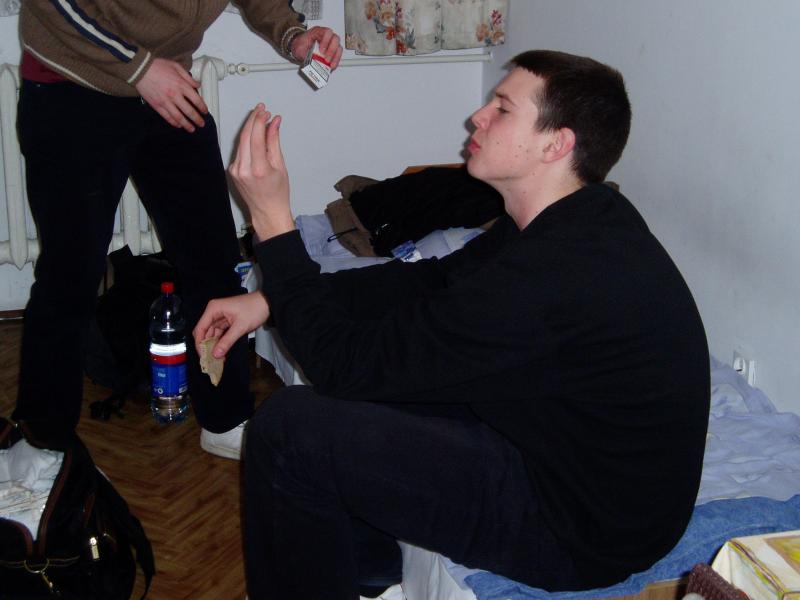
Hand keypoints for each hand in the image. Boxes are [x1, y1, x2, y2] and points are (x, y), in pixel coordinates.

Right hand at [135, 58, 207, 131]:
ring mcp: (165, 102)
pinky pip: (167, 117)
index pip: (196, 100)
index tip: (205, 111)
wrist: (140, 69)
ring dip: (187, 125)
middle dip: (197, 119)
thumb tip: (197, 84)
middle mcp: (175, 95)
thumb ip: (188, 77)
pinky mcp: (157, 105)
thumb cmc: (157, 66)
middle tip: (201, 124)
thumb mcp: (176, 66)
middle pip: (189, 111)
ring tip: (192, 129)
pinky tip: (178, 125)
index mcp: (181, 85)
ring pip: (179, 117)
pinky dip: (174, 123)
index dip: (202, 107)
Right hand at [193, 292, 269, 358]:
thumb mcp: (240, 327)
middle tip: (209, 360)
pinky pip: (220, 333)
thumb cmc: (254, 310)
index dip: (199, 343)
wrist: (268, 303)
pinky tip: (222, 352)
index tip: (203, 356)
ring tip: (215, 359)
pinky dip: (220, 342)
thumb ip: (227, 341)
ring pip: (212, 334)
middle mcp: (214, 312)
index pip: (200, 328)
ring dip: (213, 346)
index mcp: (213, 309)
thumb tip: (215, 355)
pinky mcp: (227, 321)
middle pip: (204, 332)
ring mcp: (220, 316)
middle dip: (206, 346)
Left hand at [229, 104, 294, 239]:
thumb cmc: (277, 193)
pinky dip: (246, 140)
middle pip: (245, 136)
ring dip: (249, 128)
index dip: (260, 121)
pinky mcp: (232, 170)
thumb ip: (274, 142)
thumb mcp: (280, 166)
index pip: (256, 137)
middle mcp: (243, 169)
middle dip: (253, 120)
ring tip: (260, 119)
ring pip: (241, 142)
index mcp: (258, 169)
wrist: (267, 211)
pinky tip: (254, 135)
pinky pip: (239, 150)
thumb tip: (274, 123)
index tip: (265, 111)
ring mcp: (235, 170)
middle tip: (261, 110)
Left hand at [291, 26, 342, 69]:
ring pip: (339, 48)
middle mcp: (326, 37)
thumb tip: (313, 59)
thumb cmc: (300, 45)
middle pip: (336, 39)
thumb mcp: (300, 46)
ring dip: (335, 57)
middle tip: (326, 59)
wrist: (299, 48)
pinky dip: (335, 62)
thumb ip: (306, 52)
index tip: (321, 51)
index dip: (326, 42)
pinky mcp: (333, 52)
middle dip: (332, 51)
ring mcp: (331, 44)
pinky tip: (331, 66)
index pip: (327, 32)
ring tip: (329, 64)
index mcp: (318, 32)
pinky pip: (338, 56)